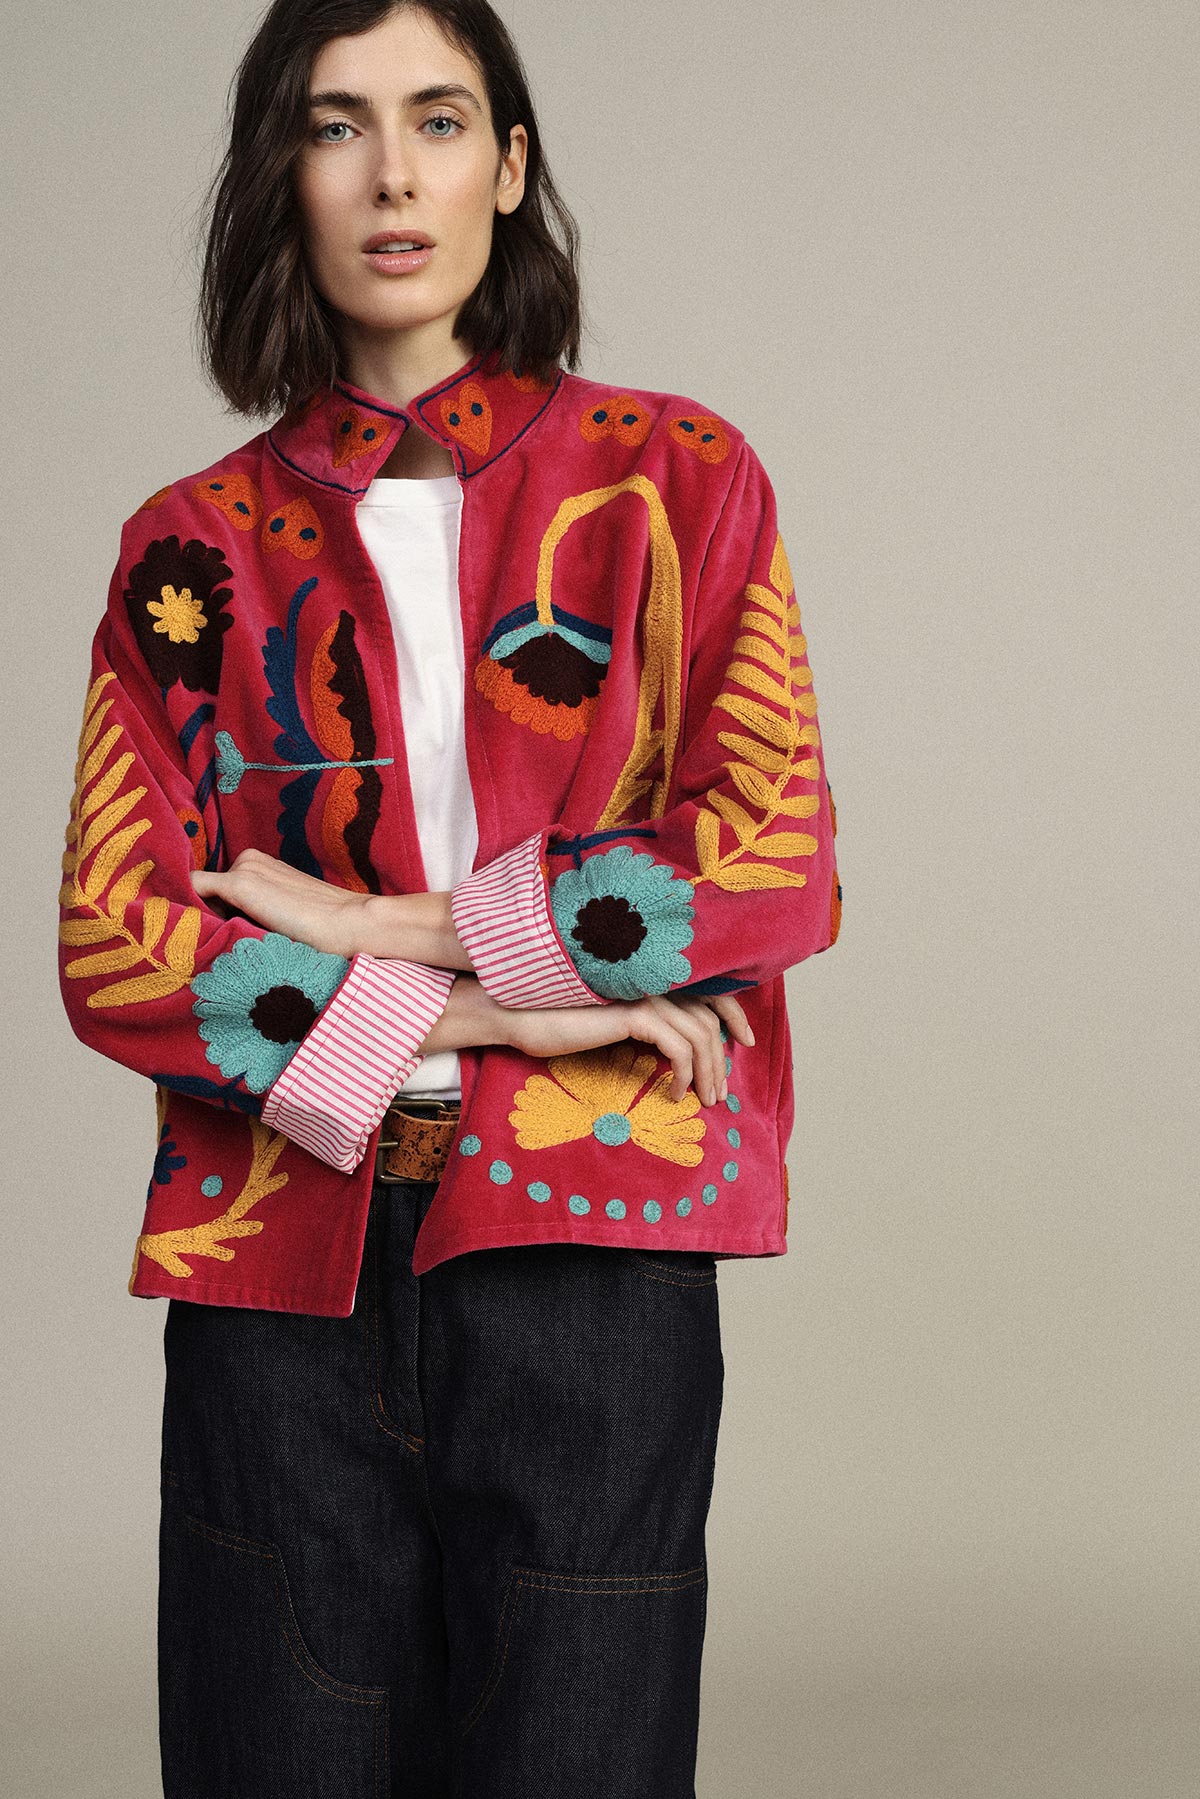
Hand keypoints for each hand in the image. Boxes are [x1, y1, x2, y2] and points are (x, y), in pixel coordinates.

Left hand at [189, 848, 371, 958]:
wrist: (350, 922)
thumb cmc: (324, 928)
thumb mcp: (285, 912)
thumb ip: (260, 911)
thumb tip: (228, 929)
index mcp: (262, 864)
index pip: (219, 887)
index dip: (215, 911)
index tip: (219, 934)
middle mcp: (249, 859)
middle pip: (208, 891)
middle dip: (211, 913)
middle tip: (227, 940)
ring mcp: (244, 868)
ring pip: (200, 894)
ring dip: (205, 915)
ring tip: (227, 939)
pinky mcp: (240, 882)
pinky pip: (193, 889)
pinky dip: (189, 906)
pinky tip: (197, 928)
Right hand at [499, 991, 754, 1107]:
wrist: (518, 1013)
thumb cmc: (558, 1021)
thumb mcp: (611, 1024)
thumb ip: (643, 1025)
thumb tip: (676, 1051)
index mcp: (651, 979)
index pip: (710, 991)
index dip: (734, 1016)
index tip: (744, 1044)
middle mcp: (654, 982)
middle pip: (711, 1018)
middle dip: (721, 1060)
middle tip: (719, 1093)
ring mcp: (645, 995)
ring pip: (701, 1036)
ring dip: (708, 1073)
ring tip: (704, 1100)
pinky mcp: (634, 1014)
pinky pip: (679, 1048)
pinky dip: (684, 1074)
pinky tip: (674, 1092)